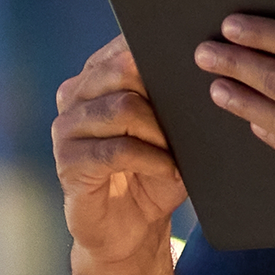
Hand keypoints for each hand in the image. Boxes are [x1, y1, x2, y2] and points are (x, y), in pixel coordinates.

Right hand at [52, 35, 190, 267]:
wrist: (128, 228)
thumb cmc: (153, 172)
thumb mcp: (170, 130)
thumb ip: (175, 98)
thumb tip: (207, 70)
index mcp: (96, 75)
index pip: (127, 45)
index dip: (161, 54)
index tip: (194, 68)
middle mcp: (75, 94)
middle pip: (124, 69)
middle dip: (164, 93)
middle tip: (188, 120)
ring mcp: (67, 128)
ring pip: (122, 108)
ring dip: (161, 132)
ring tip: (179, 152)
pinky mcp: (68, 162)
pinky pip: (116, 150)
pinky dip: (152, 160)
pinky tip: (169, 170)